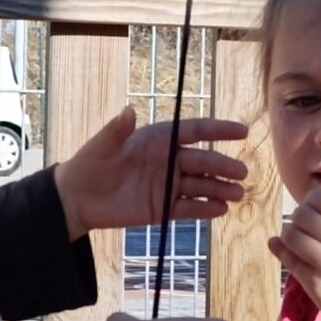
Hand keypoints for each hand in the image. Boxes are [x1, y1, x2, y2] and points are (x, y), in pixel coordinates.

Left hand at [54, 106, 250, 239]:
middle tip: (241, 172)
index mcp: (158, 139)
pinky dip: (205, 209)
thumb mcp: (102, 146)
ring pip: (201, 185)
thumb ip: (117, 130)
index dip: (218, 129)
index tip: (241, 130)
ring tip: (237, 194)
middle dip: (223, 165)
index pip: (194, 131)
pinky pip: (189, 208)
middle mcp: (168, 161)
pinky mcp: (164, 208)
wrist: (78, 199)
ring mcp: (168, 185)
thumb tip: (129, 110)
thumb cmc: (90, 165)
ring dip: (220, 189)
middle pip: (203, 161)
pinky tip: (221, 210)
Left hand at [269, 187, 320, 320]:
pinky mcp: (316, 286)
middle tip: (300, 223)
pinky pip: (290, 260)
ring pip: (292, 235)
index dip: (313, 201)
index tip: (312, 208)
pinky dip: (280, 249)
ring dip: (289, 233)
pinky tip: (277, 245)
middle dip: (299, 217)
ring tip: (292, 236)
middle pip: (305, 215)